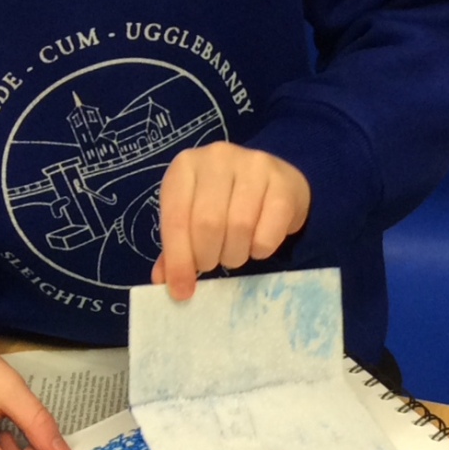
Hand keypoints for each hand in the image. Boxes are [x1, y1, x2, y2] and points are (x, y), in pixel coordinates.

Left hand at [150, 142, 310, 299]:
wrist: (275, 181)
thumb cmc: (225, 201)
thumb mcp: (193, 216)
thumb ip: (176, 247)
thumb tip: (164, 282)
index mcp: (185, 167)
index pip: (176, 218)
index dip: (178, 259)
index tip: (182, 291)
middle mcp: (217, 158)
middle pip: (208, 223)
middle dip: (208, 256)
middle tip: (213, 262)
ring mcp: (253, 165)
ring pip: (239, 227)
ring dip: (235, 254)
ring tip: (234, 252)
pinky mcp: (283, 182)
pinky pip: (268, 231)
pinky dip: (260, 249)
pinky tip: (257, 244)